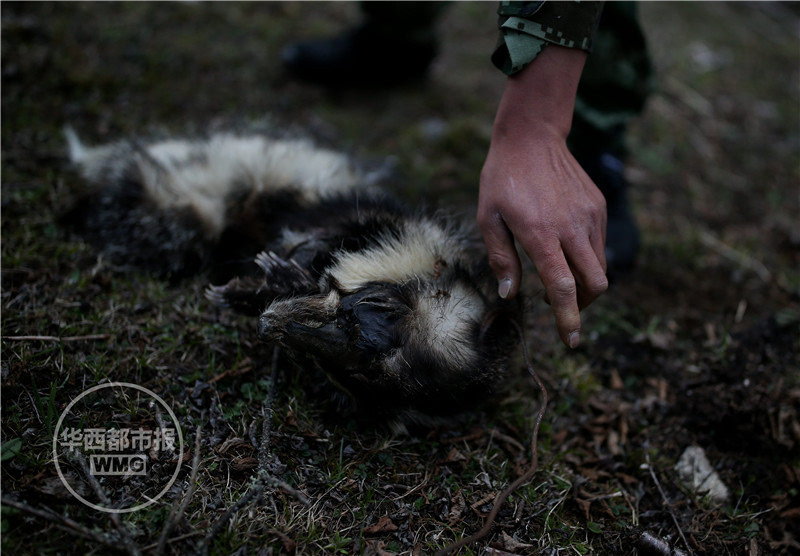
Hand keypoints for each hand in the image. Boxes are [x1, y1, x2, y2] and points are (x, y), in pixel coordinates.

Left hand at [478, 45, 607, 347]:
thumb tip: (511, 295)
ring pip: (600, 266)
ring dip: (585, 283)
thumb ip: (501, 259)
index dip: (568, 318)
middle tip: (564, 310)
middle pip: (594, 284)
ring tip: (560, 278)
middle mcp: (571, 227)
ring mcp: (589, 215)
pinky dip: (587, 257)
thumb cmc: (502, 179)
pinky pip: (599, 244)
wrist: (531, 136)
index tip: (571, 340)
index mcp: (541, 234)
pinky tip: (565, 248)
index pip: (563, 287)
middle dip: (583, 306)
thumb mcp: (489, 218)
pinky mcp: (598, 205)